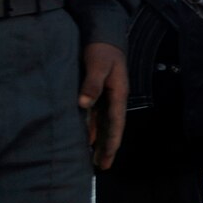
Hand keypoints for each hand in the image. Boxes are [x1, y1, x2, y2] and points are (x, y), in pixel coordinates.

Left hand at [79, 41, 126, 168]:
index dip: (111, 143)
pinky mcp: (98, 93)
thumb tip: (83, 104)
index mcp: (118, 94)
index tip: (106, 159)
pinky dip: (92, 128)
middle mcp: (114, 99)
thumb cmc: (102, 49)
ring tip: (94, 158)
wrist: (104, 35)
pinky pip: (96, 115)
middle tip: (102, 167)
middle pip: (112, 128)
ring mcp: (107, 97)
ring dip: (99, 140)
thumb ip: (92, 84)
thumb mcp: (98, 64)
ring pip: (104, 124)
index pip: (115, 124)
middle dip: (107, 148)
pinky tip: (87, 138)